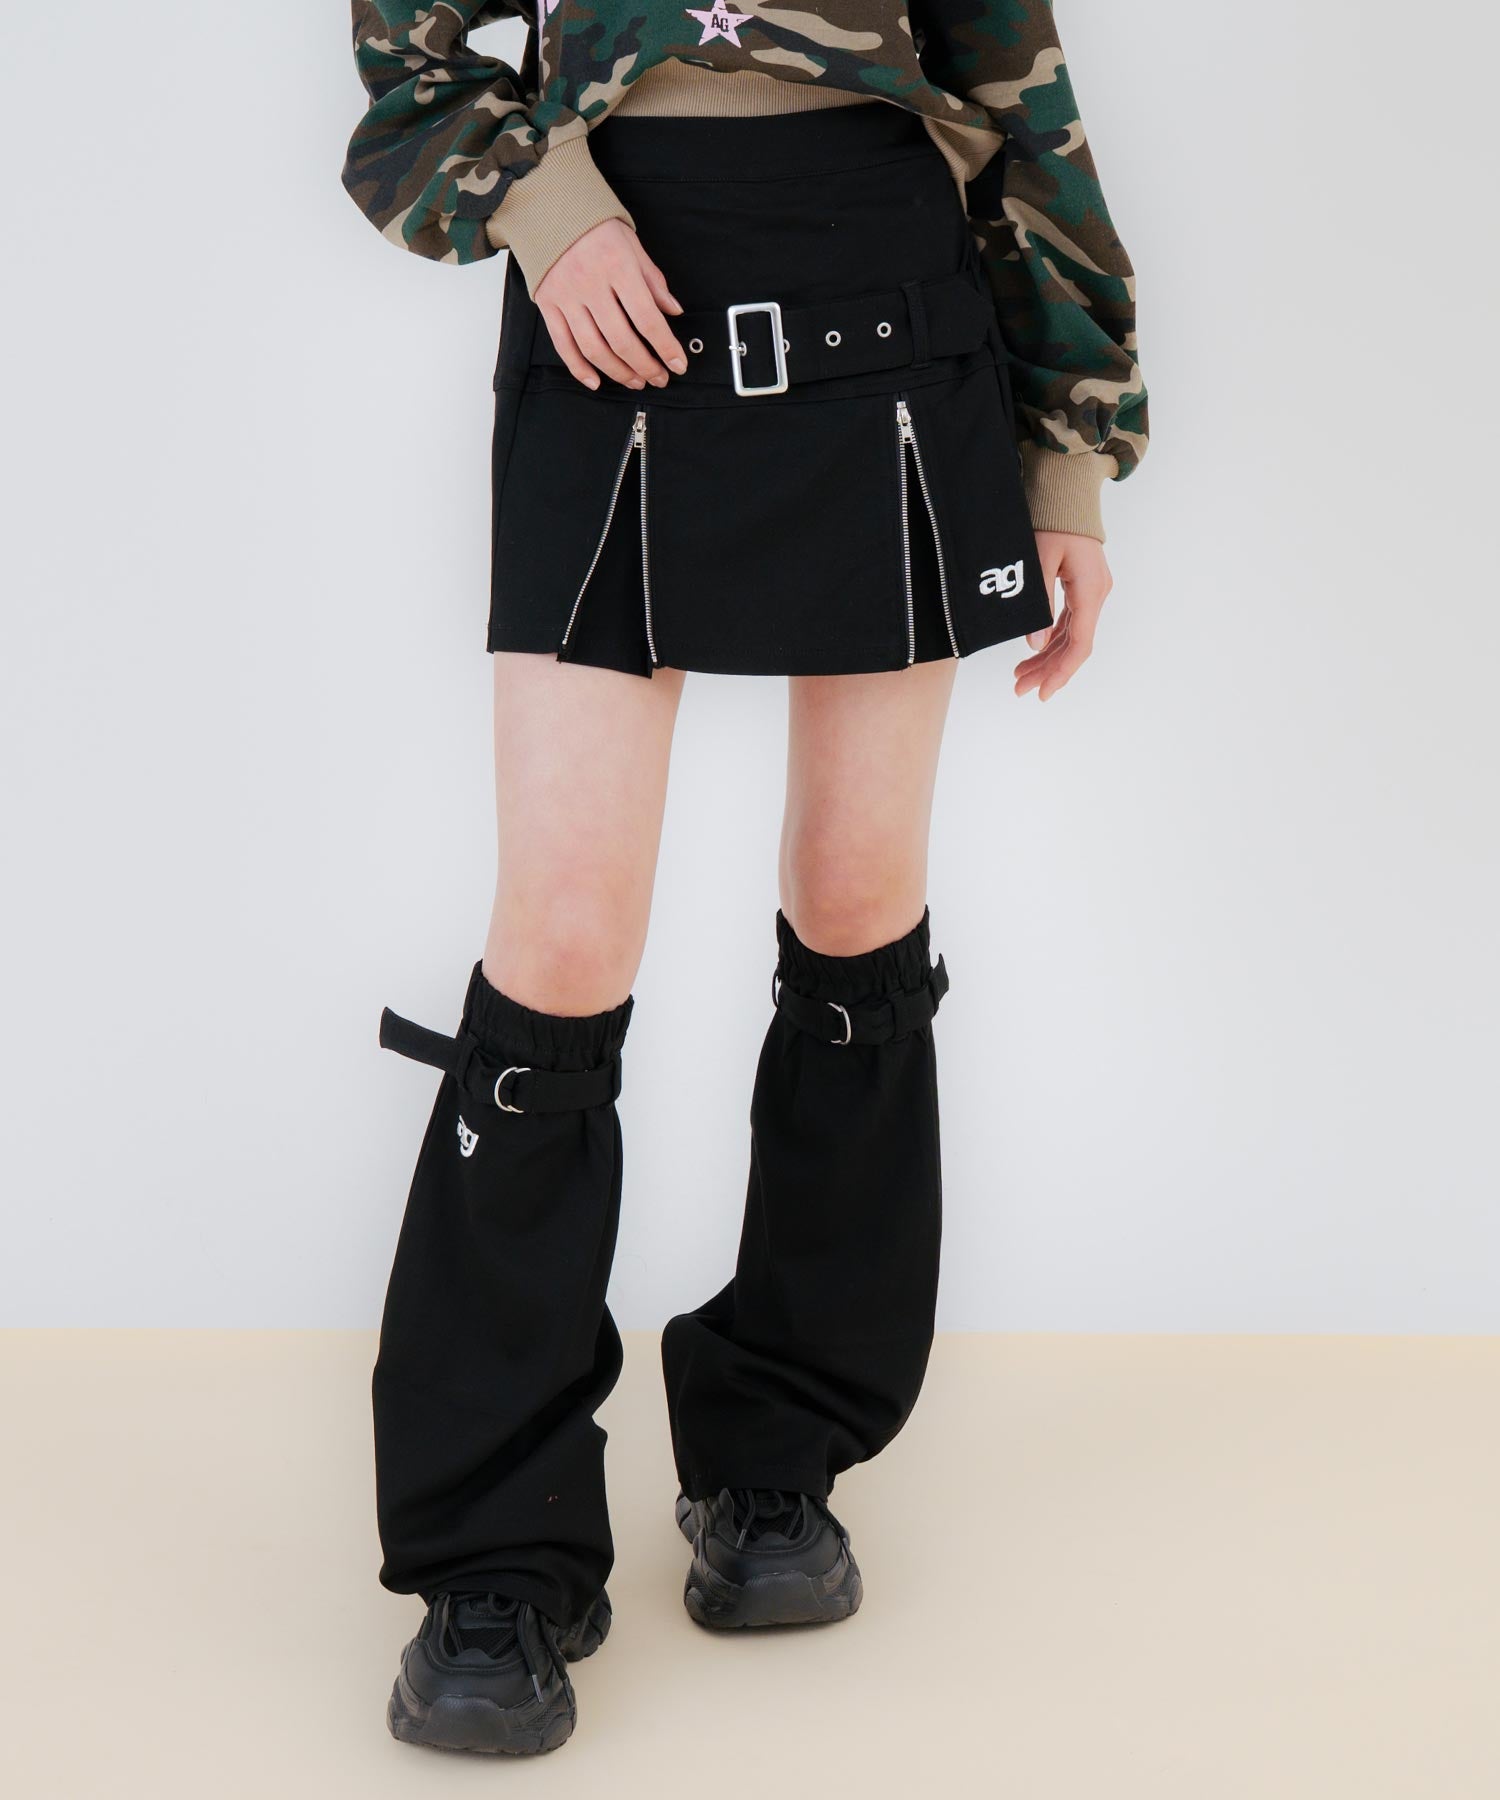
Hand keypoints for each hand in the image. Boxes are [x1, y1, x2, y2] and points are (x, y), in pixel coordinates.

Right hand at [534, 219, 687, 391]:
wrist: (550, 209)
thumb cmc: (595, 227)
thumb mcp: (633, 246)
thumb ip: (654, 281)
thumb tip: (673, 311)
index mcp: (617, 267)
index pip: (647, 318)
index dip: (665, 347)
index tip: (678, 364)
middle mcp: (591, 285)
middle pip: (622, 340)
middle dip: (645, 366)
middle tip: (659, 377)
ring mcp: (567, 298)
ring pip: (594, 348)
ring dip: (618, 372)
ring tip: (635, 380)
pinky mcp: (549, 305)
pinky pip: (564, 345)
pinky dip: (580, 368)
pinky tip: (596, 381)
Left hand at [1013, 531, 1112, 700]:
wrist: (1066, 491)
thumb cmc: (1053, 519)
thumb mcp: (1040, 559)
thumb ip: (1039, 603)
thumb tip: (1035, 644)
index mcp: (1090, 590)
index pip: (1080, 644)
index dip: (1061, 672)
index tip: (1042, 692)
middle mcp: (1096, 594)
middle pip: (1074, 645)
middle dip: (1048, 670)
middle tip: (1020, 689)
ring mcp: (1091, 591)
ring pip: (1071, 636)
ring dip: (1047, 657)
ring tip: (1021, 676)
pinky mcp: (1082, 586)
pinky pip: (1069, 622)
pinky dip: (1051, 639)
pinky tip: (1034, 652)